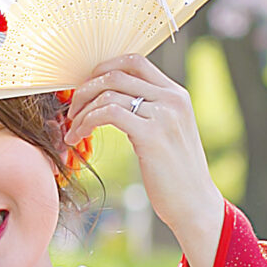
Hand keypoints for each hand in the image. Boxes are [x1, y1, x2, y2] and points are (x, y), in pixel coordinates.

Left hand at [65, 53, 225, 266]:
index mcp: (176, 94)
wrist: (195, 204)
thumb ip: (147, 111)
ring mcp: (164, 115)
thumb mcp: (167, 132)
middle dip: (86, 88)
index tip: (85, 88)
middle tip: (72, 110)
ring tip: (73, 130)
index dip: (103, 69)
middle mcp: (172, 99)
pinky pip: (108, 114)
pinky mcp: (152, 135)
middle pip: (116, 73)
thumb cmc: (175, 175)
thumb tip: (110, 99)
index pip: (134, 61)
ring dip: (82, 110)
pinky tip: (78, 138)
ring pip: (108, 93)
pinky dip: (86, 122)